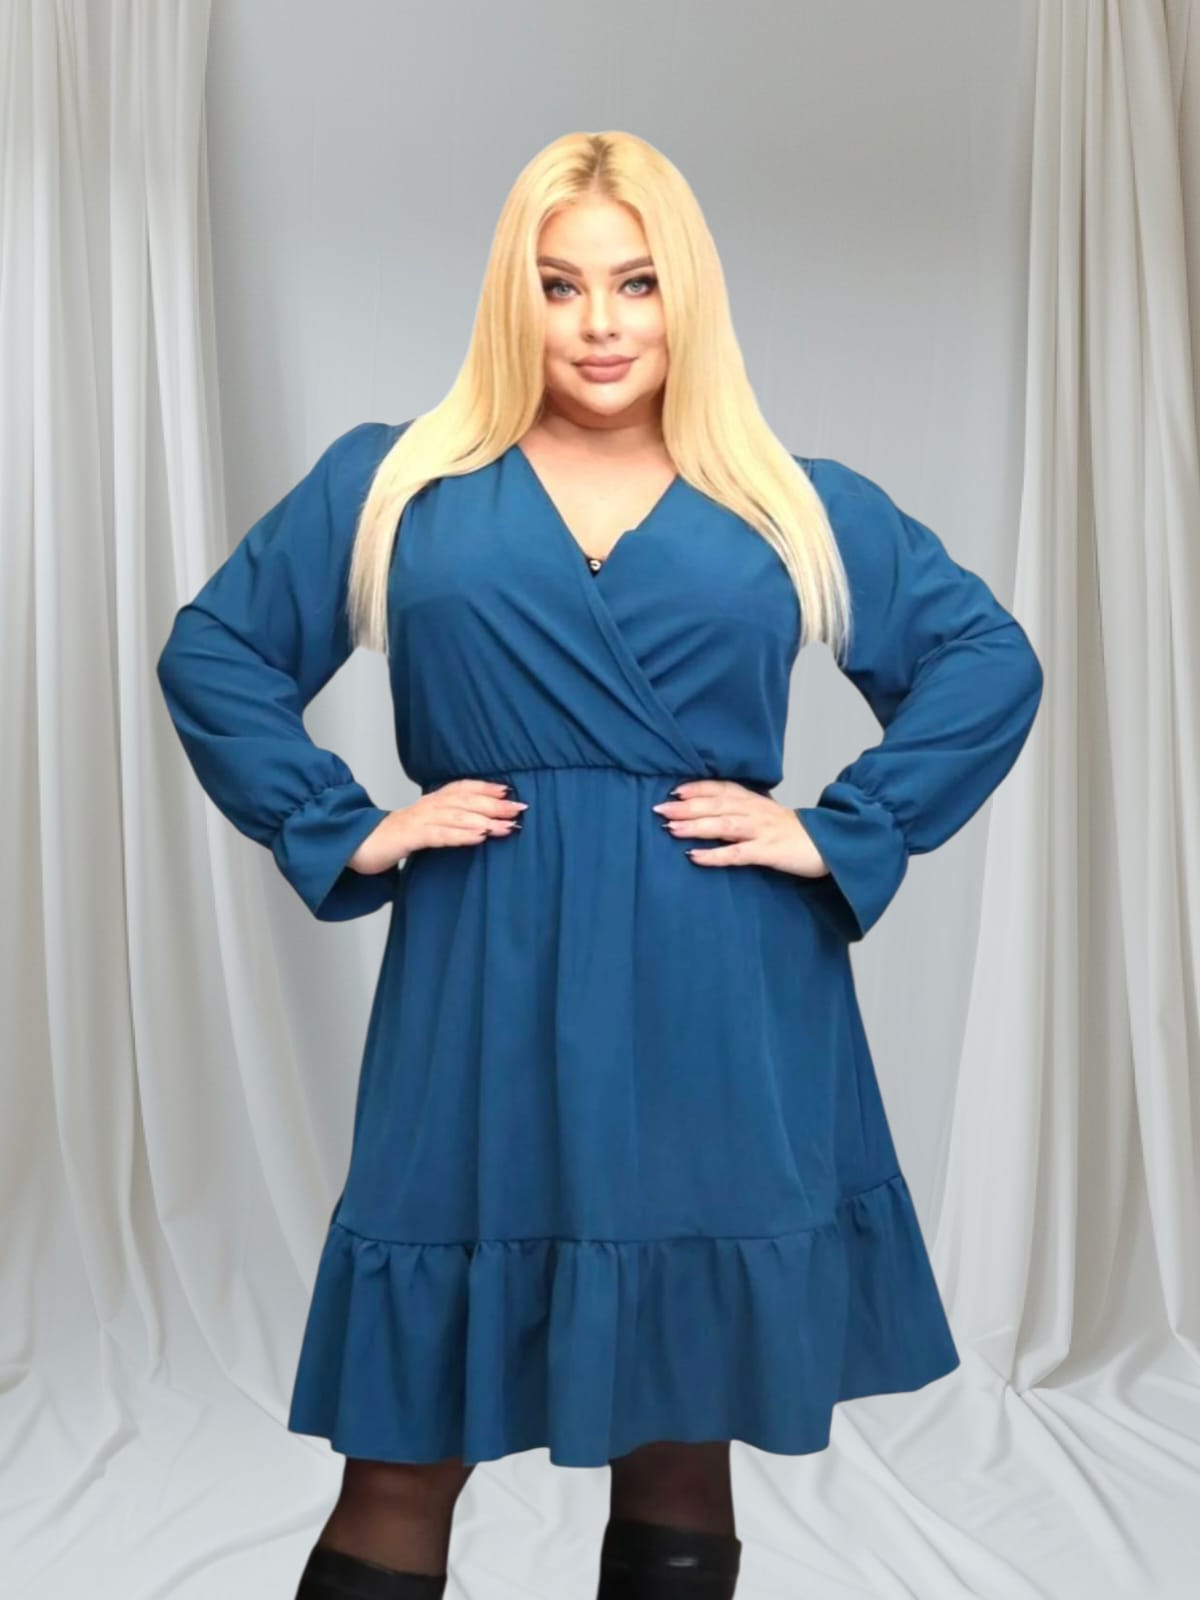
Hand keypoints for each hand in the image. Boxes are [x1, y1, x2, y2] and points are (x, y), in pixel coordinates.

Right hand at [348, 780, 526, 872]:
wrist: (356, 844)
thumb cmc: (394, 837)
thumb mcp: (424, 825)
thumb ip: (447, 822)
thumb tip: (479, 824)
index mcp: (431, 802)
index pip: (461, 788)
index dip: (484, 788)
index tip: (508, 790)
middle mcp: (427, 806)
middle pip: (465, 801)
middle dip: (494, 805)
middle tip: (519, 809)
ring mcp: (418, 820)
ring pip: (456, 816)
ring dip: (484, 820)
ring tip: (506, 826)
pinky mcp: (409, 837)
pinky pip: (439, 835)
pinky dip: (461, 835)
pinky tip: (479, 837)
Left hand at [651, 780, 829, 877]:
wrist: (828, 844)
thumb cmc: (791, 831)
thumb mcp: (764, 813)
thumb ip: (739, 810)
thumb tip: (706, 814)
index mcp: (753, 800)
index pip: (721, 788)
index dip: (697, 788)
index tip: (673, 790)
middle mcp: (754, 811)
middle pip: (716, 804)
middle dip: (687, 806)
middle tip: (659, 808)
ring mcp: (761, 831)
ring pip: (723, 825)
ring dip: (696, 826)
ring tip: (671, 828)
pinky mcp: (768, 852)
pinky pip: (737, 854)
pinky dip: (715, 855)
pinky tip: (695, 857)